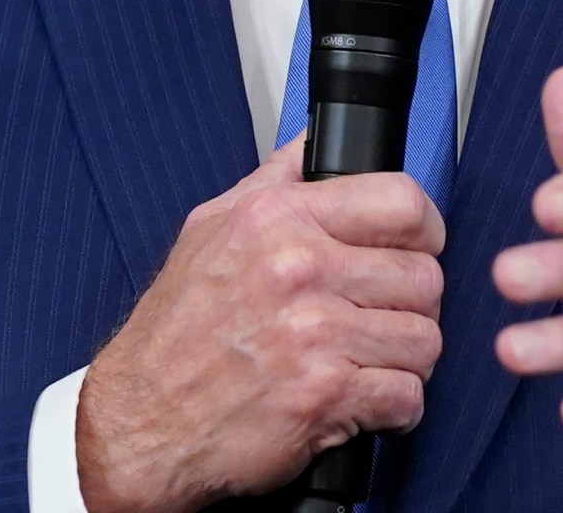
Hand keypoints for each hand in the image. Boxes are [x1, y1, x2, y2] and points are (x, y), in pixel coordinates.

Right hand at [76, 136, 446, 512]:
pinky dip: (394, 409)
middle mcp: (299, 269)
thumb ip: (274, 180)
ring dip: (404, 361)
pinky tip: (362, 403)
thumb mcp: (211, 228)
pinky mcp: (324, 395)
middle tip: (382, 320)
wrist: (138, 421)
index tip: (415, 250)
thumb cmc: (174, 333)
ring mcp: (314, 334)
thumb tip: (317, 141)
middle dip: (411, 306)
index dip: (423, 231)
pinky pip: (407, 397)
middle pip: (424, 277)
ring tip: (368, 363)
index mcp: (279, 220)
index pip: (402, 202)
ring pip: (424, 340)